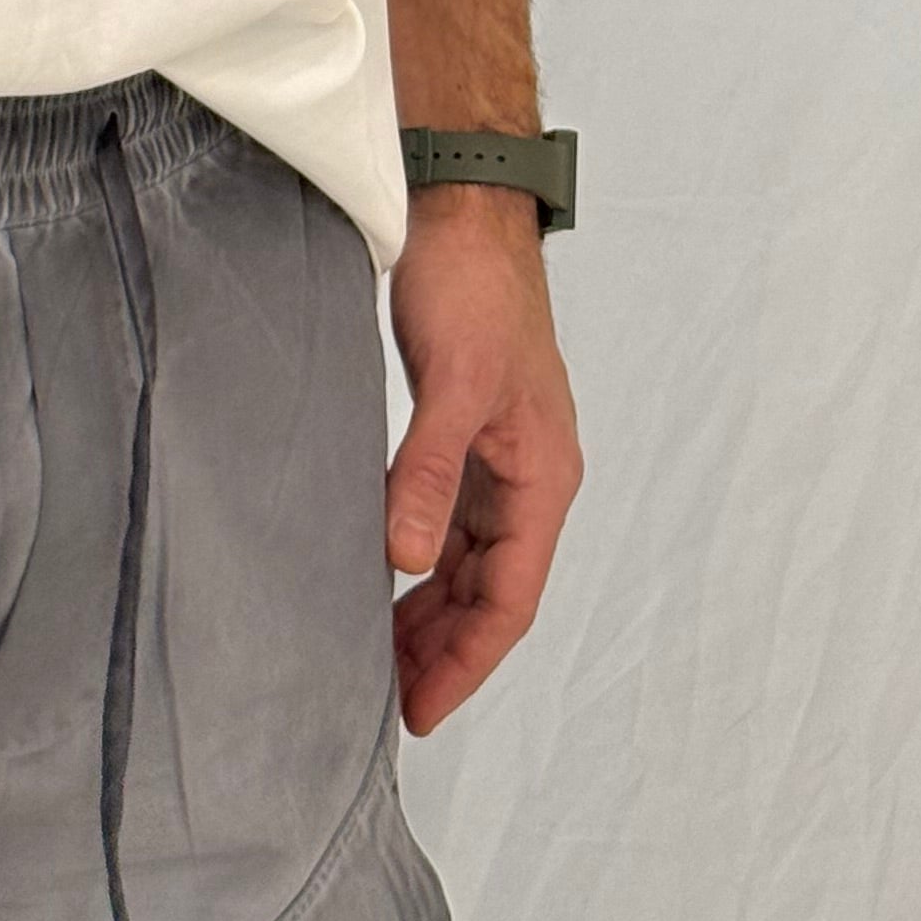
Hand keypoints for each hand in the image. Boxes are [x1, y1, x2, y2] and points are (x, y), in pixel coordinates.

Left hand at [382, 187, 581, 735]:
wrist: (466, 209)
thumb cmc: (475, 287)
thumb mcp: (453, 382)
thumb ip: (426, 470)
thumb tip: (403, 557)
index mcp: (543, 477)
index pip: (512, 599)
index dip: (468, 660)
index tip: (421, 711)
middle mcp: (528, 478)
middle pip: (490, 591)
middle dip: (444, 650)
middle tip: (387, 704)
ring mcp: (498, 457)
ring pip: (467, 562)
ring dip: (429, 611)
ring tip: (377, 660)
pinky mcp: (465, 433)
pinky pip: (448, 522)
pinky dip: (418, 559)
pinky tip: (381, 578)